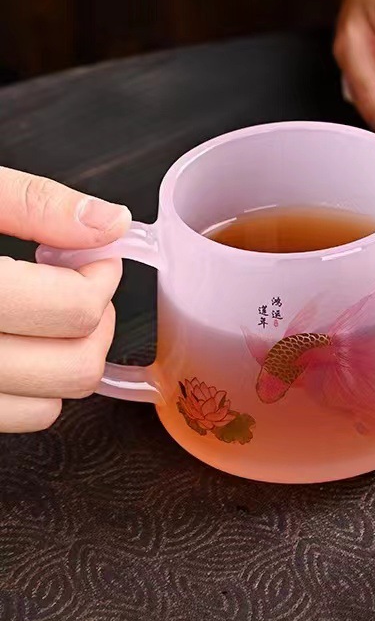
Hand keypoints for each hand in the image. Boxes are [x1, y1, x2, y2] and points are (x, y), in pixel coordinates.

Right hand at [0, 168, 129, 431]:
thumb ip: (32, 202)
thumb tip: (110, 221)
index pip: (72, 310)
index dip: (99, 278)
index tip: (94, 257)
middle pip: (74, 368)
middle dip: (93, 321)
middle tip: (77, 286)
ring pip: (49, 405)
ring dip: (68, 357)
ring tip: (43, 312)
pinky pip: (17, 418)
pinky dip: (36, 386)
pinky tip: (20, 341)